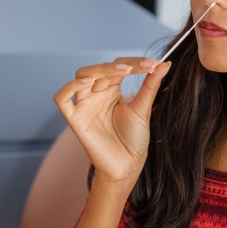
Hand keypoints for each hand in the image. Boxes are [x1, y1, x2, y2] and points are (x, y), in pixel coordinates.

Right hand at [53, 58, 170, 185]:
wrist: (128, 165)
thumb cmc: (134, 139)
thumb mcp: (143, 108)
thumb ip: (150, 85)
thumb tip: (164, 63)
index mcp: (111, 89)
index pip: (117, 66)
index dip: (134, 62)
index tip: (154, 64)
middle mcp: (96, 94)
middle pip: (99, 68)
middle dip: (120, 65)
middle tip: (143, 67)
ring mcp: (84, 105)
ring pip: (82, 76)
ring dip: (101, 69)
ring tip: (124, 71)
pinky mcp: (75, 119)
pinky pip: (62, 99)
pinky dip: (70, 87)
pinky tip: (88, 82)